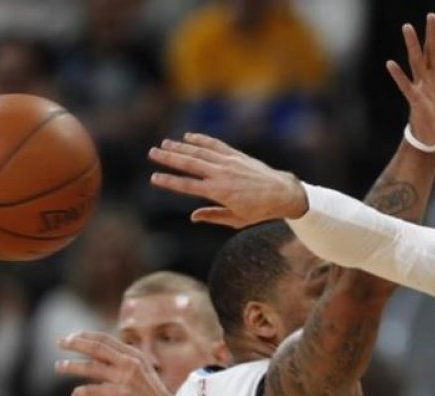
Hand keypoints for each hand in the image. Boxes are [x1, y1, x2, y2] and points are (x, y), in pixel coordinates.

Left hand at [55, 331, 179, 395]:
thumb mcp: (143, 372)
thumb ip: (126, 362)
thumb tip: (104, 357)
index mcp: (134, 355)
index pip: (105, 339)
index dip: (86, 336)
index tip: (72, 336)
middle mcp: (129, 363)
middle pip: (96, 348)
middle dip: (75, 344)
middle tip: (59, 343)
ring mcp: (124, 378)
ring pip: (91, 367)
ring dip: (72, 366)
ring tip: (59, 366)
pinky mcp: (118, 395)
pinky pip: (92, 390)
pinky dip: (80, 393)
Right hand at [148, 135, 308, 227]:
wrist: (282, 193)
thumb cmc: (260, 211)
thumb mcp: (236, 219)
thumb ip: (214, 216)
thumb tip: (193, 217)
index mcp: (219, 192)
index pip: (188, 185)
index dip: (169, 181)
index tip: (154, 178)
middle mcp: (221, 174)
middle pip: (189, 164)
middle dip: (169, 158)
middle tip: (152, 153)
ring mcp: (228, 162)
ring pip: (200, 152)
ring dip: (180, 147)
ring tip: (164, 143)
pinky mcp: (236, 155)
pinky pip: (215, 145)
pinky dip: (201, 139)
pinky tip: (188, 136)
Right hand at [389, 13, 434, 145]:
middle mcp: (432, 73)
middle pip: (431, 50)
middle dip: (432, 34)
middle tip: (431, 16)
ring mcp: (422, 85)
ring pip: (416, 61)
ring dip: (412, 46)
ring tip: (407, 28)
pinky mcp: (415, 98)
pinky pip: (405, 85)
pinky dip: (398, 75)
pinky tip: (391, 64)